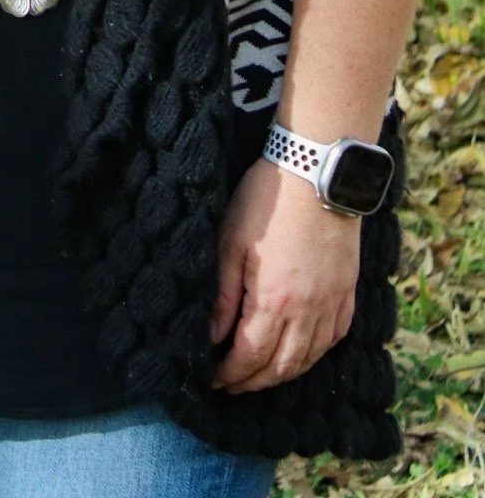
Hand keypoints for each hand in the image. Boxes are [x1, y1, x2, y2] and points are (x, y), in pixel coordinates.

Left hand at [210, 157, 360, 391]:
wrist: (317, 173)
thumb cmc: (267, 201)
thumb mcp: (231, 242)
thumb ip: (223, 295)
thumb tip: (212, 336)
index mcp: (273, 300)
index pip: (249, 356)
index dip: (229, 375)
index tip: (212, 380)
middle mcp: (306, 312)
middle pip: (279, 367)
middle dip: (252, 383)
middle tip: (231, 386)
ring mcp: (331, 304)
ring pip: (308, 359)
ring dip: (281, 375)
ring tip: (260, 377)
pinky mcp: (346, 293)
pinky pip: (332, 340)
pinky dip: (312, 356)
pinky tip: (300, 354)